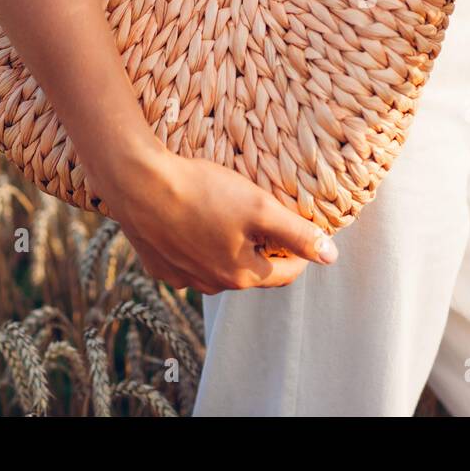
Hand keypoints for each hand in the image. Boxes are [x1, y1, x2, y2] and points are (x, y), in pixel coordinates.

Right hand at [99, 151, 338, 295]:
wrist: (139, 185)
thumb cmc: (202, 193)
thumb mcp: (260, 207)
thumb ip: (298, 234)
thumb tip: (330, 256)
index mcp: (241, 275)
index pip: (286, 273)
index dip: (299, 251)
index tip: (301, 230)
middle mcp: (212, 285)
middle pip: (251, 271)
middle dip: (263, 249)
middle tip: (265, 219)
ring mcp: (182, 278)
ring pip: (219, 267)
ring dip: (230, 248)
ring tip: (229, 217)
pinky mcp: (159, 265)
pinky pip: (189, 260)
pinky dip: (198, 245)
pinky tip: (195, 221)